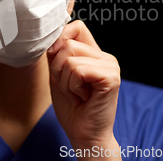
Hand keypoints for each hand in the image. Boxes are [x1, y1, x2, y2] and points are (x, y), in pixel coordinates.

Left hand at [47, 20, 120, 155]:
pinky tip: (82, 98)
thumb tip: (51, 36)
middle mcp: (105, 57)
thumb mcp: (58, 75)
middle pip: (68, 43)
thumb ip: (56, 54)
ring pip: (70, 57)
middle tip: (69, 88)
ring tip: (76, 94)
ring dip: (65, 81)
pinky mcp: (111, 77)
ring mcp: (110, 66)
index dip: (60, 39)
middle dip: (58, 68)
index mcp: (94, 54)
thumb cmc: (72, 108)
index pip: (76, 27)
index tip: (56, 60)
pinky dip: (72, 87)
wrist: (84, 135)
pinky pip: (78, 70)